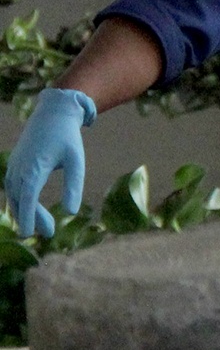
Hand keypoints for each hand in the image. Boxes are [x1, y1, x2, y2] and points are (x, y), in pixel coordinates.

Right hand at [5, 88, 96, 237]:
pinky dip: (21, 202)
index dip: (28, 217)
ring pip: (15, 196)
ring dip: (25, 212)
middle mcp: (19, 168)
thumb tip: (71, 212)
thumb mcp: (76, 161)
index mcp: (34, 167)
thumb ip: (74, 186)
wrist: (53, 114)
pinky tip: (31, 212)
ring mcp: (14, 166)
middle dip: (31, 219)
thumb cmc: (67, 138)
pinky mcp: (15, 166)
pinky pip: (14, 189)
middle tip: (49, 234)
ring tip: (43, 227)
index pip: (27, 198)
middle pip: (21, 200)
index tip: (29, 234)